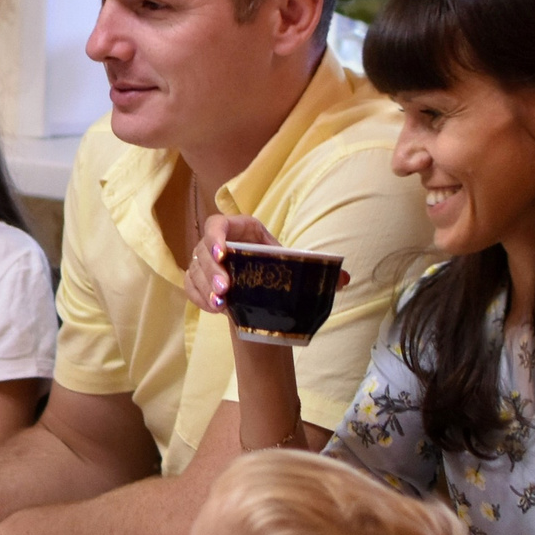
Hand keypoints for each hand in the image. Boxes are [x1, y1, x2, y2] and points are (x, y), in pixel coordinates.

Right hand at [182, 214, 349, 315]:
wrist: (266, 297)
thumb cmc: (280, 276)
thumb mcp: (297, 270)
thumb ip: (320, 273)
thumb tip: (346, 279)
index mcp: (243, 230)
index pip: (219, 224)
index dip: (217, 236)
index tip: (223, 254)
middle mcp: (220, 242)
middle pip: (204, 249)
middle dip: (212, 271)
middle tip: (225, 291)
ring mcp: (205, 261)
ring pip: (194, 269)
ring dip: (205, 288)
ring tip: (221, 306)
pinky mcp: (197, 280)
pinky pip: (189, 286)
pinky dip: (198, 298)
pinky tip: (213, 310)